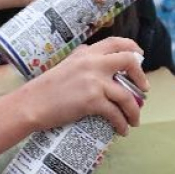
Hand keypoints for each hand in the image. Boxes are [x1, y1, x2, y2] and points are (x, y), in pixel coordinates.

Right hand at [11, 37, 149, 135]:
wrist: (31, 104)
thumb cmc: (44, 89)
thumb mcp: (64, 65)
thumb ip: (81, 61)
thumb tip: (97, 61)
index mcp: (86, 53)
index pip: (116, 42)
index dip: (132, 48)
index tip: (140, 56)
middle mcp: (92, 63)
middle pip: (128, 62)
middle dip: (141, 77)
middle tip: (143, 90)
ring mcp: (93, 82)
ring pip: (126, 95)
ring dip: (134, 110)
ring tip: (134, 121)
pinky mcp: (92, 101)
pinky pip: (115, 113)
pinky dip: (122, 124)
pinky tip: (122, 130)